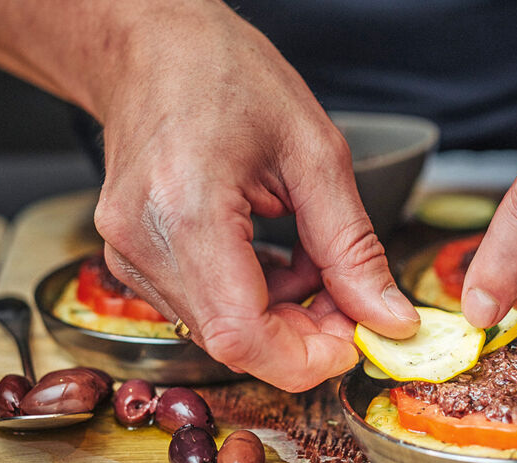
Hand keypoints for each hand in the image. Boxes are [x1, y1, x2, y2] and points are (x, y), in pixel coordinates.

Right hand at [93, 2, 418, 390]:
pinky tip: (275, 255)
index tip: (355, 339)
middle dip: (304, 335)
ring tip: (310, 257)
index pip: (242, 336)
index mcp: (187, 212)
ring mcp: (128, 256)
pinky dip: (255, 297)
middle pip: (234, 341)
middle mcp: (144, 244)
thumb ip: (353, 248)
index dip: (307, 357)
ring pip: (222, 329)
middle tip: (346, 296)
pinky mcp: (132, 258)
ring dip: (283, 313)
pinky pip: (205, 306)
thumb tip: (387, 318)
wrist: (153, 50)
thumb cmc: (228, 77)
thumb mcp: (314, 154)